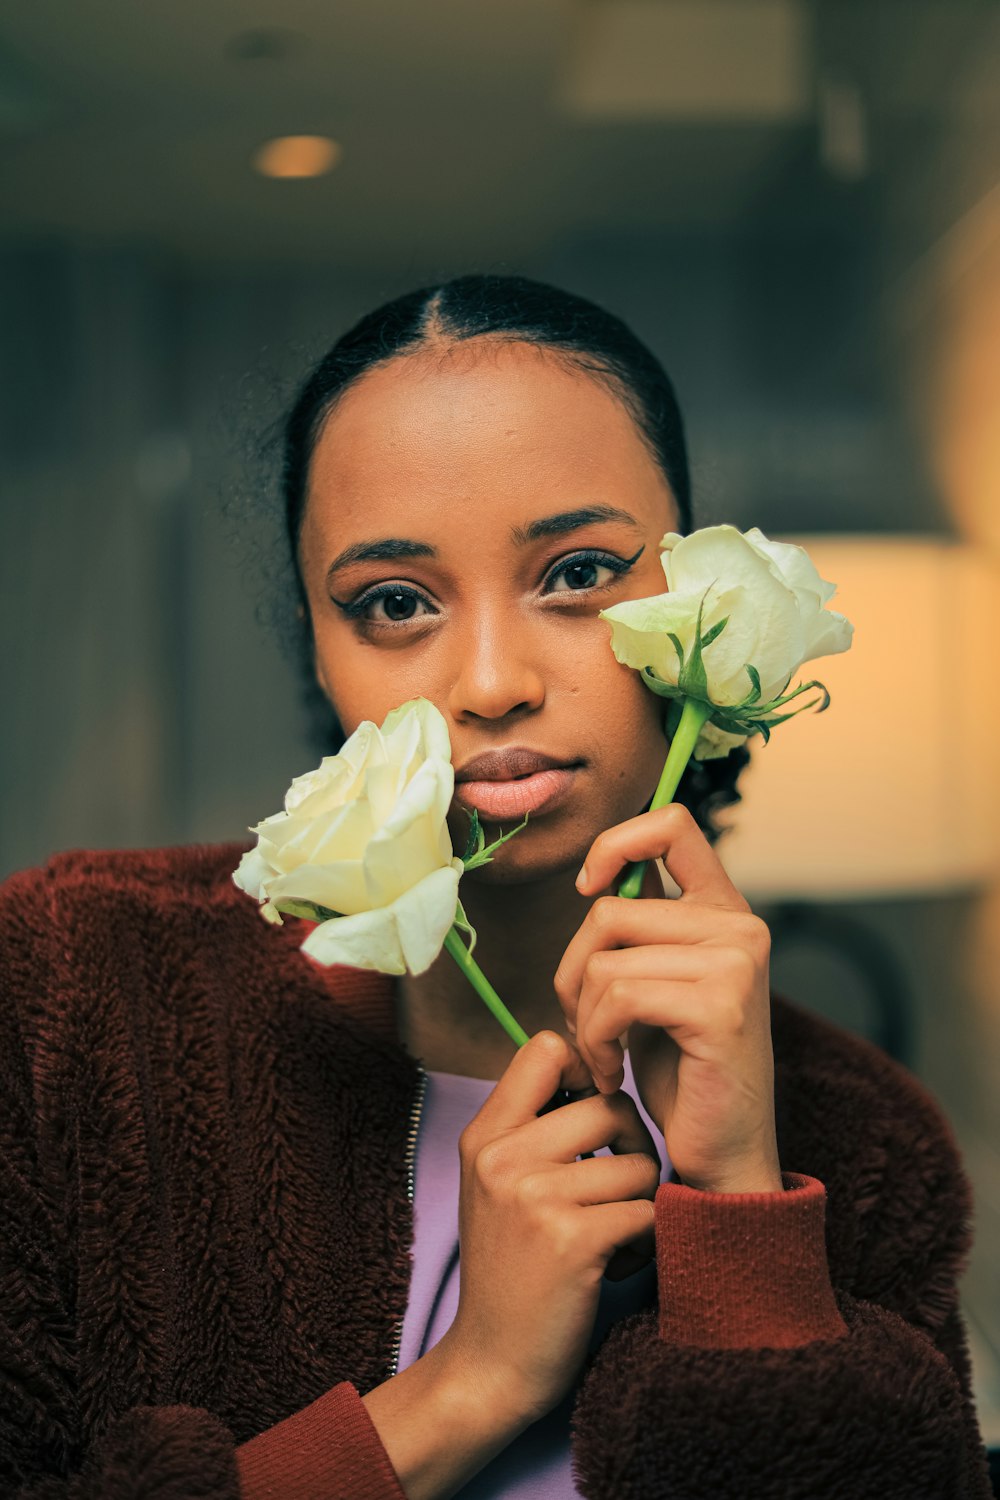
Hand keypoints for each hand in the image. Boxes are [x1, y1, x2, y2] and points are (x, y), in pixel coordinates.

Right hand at [437, 1030, 660, 1426]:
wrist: (491, 1365)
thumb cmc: (510, 1268)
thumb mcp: (496, 1184)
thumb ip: (531, 1125)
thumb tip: (592, 1065)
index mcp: (484, 1136)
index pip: (547, 1047)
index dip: (587, 1073)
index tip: (591, 1120)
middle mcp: (503, 1158)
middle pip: (610, 1104)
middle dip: (630, 1148)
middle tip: (612, 1193)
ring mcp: (535, 1198)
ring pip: (637, 1162)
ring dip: (640, 1202)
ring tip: (610, 1234)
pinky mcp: (573, 1240)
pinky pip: (647, 1211)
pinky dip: (645, 1242)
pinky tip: (615, 1264)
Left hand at [553, 804, 781, 1195]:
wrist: (723, 1156)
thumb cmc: (680, 1073)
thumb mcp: (654, 984)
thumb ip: (640, 929)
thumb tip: (597, 880)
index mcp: (726, 911)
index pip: (672, 824)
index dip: (616, 845)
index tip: (589, 890)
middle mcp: (740, 927)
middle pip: (609, 911)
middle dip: (573, 974)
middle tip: (586, 1028)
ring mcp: (737, 963)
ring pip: (605, 959)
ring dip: (582, 1017)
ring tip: (601, 1056)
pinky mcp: (720, 1005)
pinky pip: (618, 997)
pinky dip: (596, 1040)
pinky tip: (612, 1073)